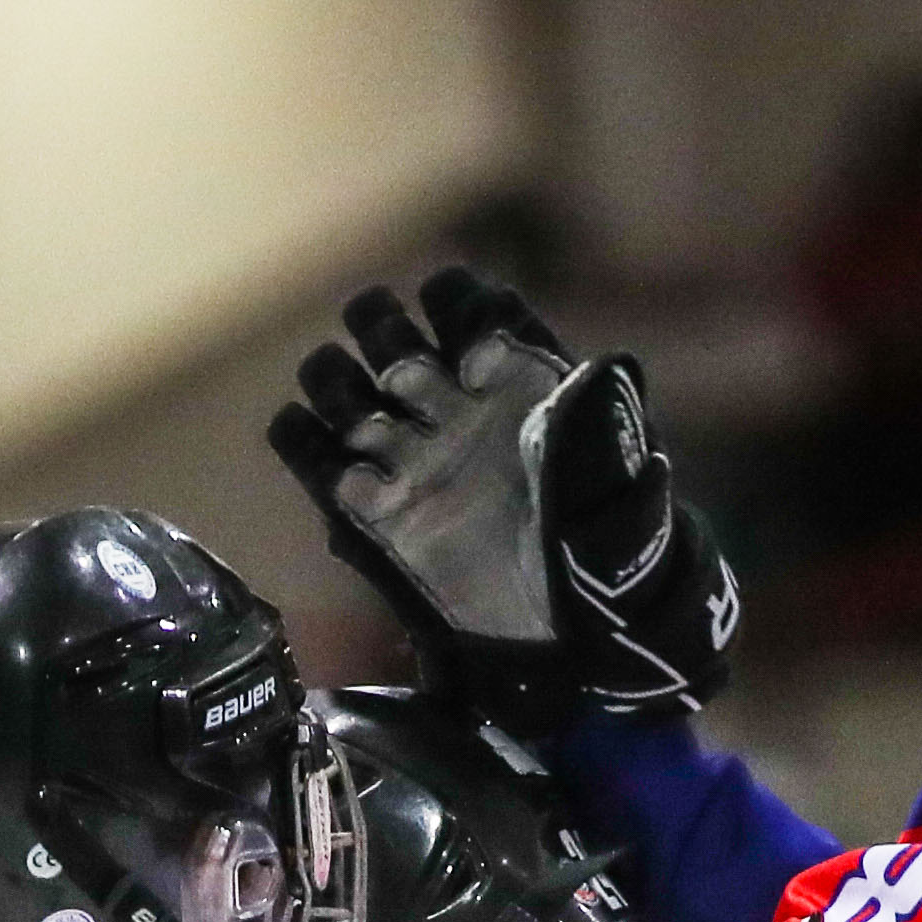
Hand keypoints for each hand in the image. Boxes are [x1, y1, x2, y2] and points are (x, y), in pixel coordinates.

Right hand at [266, 268, 738, 727]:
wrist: (577, 618)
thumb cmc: (604, 535)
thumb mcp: (615, 460)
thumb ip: (592, 407)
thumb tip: (553, 363)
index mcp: (504, 378)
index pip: (459, 304)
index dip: (458, 312)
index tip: (480, 362)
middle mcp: (447, 405)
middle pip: (383, 332)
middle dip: (383, 335)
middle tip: (414, 383)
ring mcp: (407, 456)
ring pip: (338, 384)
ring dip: (339, 386)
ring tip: (375, 427)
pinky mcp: (374, 512)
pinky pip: (314, 458)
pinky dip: (305, 443)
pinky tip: (345, 469)